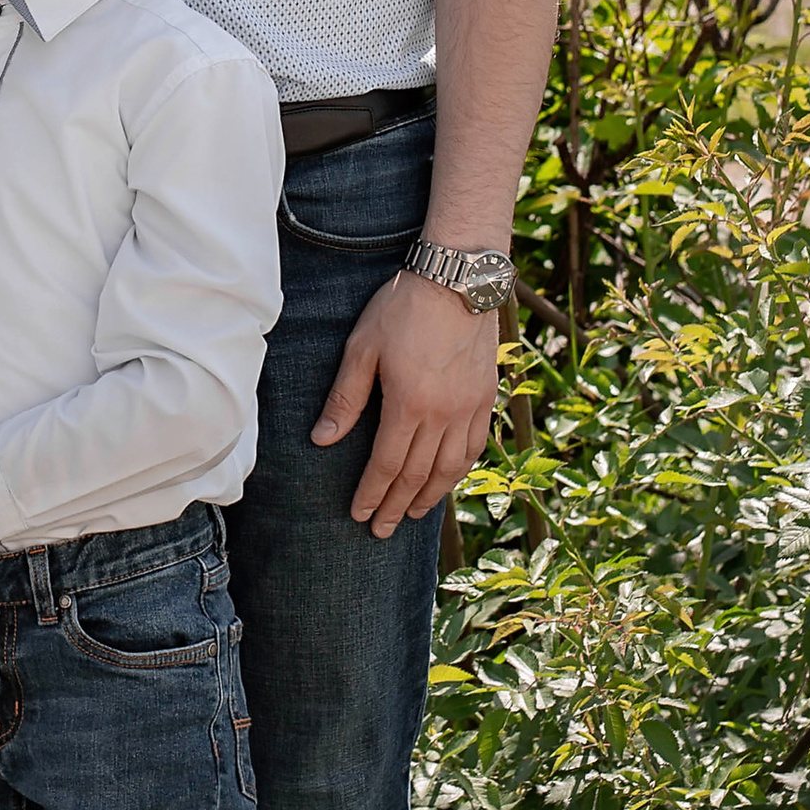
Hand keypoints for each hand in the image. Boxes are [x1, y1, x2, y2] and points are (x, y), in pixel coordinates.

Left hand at [312, 271, 501, 537]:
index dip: (371, 494)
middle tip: (381, 530)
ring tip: (412, 514)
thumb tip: (322, 440)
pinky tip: (448, 478)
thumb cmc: (402, 309)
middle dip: (396, 506)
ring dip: (430, 496)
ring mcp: (470, 407)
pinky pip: (475, 446)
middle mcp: (444, 414)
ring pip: (450, 467)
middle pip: (418, 475)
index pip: (387, 465)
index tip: (358, 514)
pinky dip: (460, 470)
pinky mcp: (486, 396)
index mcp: (409, 405)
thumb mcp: (362, 348)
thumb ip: (345, 398)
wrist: (457, 280)